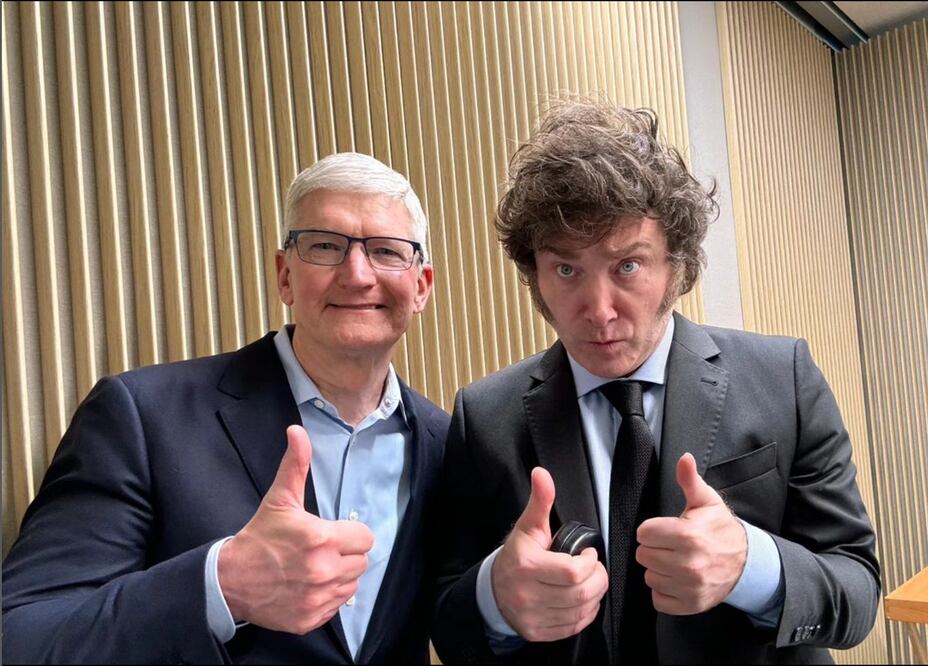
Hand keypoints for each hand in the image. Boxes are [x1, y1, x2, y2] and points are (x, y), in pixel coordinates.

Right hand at [218, 425, 374, 633]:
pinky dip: (328, 598)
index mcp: (321, 539)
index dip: (351, 533)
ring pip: (352, 584)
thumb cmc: (259, 537)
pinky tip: (309, 586)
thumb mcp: (279, 499)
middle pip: (362, 561)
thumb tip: (297, 431)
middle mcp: (324, 571)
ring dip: (340, 576)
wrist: (230, 580)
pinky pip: (337, 606)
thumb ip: (295, 464)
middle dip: (346, 554)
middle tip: (322, 550)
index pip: (365, 538)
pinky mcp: (311, 619)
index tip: (333, 533)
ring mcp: (318, 598)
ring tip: (315, 567)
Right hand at [491, 467, 608, 641]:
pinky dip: (585, 614)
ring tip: (588, 583)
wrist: (493, 590)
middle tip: (594, 570)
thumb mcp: (527, 526)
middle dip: (598, 579)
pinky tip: (580, 600)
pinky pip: (574, 627)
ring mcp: (533, 617)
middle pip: (582, 594)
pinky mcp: (538, 633)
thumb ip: (540, 500)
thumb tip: (541, 473)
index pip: (573, 573)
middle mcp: (528, 595)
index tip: (588, 555)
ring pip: (581, 612)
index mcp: (528, 566)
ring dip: (594, 596)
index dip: (590, 563)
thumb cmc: (516, 556)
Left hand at [635, 452, 746, 614]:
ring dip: (659, 570)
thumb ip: (690, 480)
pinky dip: (664, 591)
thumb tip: (684, 459)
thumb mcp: (707, 501)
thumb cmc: (721, 529)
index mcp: (688, 535)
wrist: (747, 563)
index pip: (643, 533)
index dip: (651, 529)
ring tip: (675, 561)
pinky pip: (658, 600)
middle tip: (671, 545)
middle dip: (654, 548)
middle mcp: (688, 564)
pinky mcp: (691, 604)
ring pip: (649, 577)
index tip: (664, 529)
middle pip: (644, 555)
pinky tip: (676, 579)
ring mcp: (690, 587)